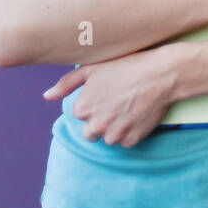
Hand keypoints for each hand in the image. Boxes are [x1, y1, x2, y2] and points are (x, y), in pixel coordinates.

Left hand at [43, 43, 187, 147]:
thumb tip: (46, 96)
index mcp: (82, 108)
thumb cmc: (126, 66)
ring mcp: (114, 134)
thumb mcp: (92, 68)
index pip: (82, 115)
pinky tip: (138, 114)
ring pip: (109, 138)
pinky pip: (126, 141)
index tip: (108, 92)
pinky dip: (130, 131)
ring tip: (129, 106)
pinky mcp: (132, 140)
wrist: (161, 74)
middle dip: (101, 120)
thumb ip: (66, 83)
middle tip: (117, 102)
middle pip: (92, 132)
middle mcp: (95, 125)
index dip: (95, 103)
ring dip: (116, 127)